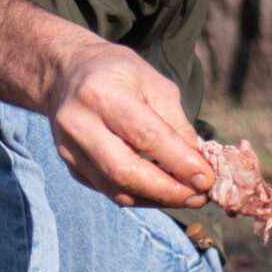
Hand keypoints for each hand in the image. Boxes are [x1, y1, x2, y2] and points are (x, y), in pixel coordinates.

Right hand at [43, 40, 213, 209]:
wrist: (66, 74)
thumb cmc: (116, 73)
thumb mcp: (153, 82)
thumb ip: (175, 123)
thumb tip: (197, 164)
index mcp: (101, 93)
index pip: (145, 135)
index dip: (178, 161)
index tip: (205, 178)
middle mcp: (79, 123)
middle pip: (125, 171)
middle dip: (167, 190)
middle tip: (198, 196)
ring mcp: (69, 149)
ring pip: (116, 188)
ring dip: (156, 198)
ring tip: (186, 196)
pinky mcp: (71, 166)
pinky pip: (109, 190)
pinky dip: (140, 196)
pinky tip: (161, 191)